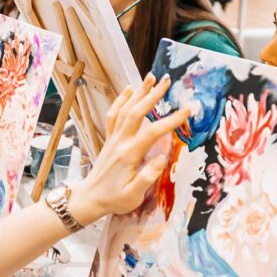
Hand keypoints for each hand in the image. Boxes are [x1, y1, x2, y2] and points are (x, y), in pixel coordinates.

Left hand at [69, 74, 188, 223]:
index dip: (171, 120)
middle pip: (136, 112)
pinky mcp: (109, 139)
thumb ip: (147, 178)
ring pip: (125, 109)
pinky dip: (121, 99)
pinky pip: (114, 114)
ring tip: (151, 77)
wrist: (89, 198)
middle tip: (167, 81)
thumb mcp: (133, 196)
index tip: (187, 110)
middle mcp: (120, 142)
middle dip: (152, 95)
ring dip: (138, 92)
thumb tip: (162, 158)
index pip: (153, 132)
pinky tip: (129, 89)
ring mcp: (113, 138)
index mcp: (129, 155)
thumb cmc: (114, 199)